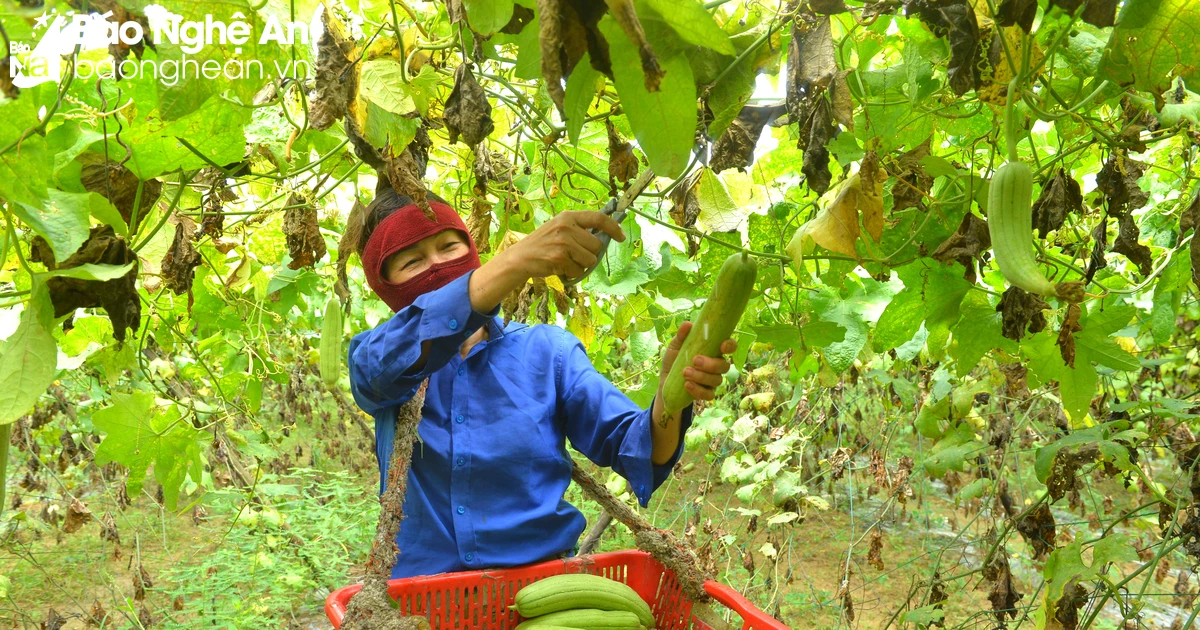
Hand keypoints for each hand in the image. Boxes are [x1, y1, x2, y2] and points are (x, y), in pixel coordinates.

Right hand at [500, 211, 624, 279]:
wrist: (520, 258)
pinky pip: (579, 270)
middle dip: (590, 254)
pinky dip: (572, 273)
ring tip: (566, 261)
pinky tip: (560, 267)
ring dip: (581, 265)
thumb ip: (579, 229)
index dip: (613, 228)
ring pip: (590, 259)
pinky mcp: (560, 257)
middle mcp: (567, 226)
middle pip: (597, 245)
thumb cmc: (542, 244)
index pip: (598, 218)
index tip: (621, 237)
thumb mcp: (559, 228)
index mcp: (568, 216)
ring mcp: (563, 242)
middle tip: (574, 255)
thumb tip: (606, 236)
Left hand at [660, 321, 735, 401]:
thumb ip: (681, 336)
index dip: (730, 346)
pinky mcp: (706, 393)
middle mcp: (716, 366)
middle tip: (695, 360)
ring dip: (701, 376)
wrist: (664, 380)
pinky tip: (687, 385)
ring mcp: (712, 381)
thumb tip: (687, 324)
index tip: (722, 346)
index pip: (729, 347)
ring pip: (717, 380)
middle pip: (724, 366)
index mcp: (713, 351)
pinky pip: (709, 395)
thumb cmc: (674, 359)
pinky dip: (698, 391)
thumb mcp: (675, 346)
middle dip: (711, 364)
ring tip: (684, 372)